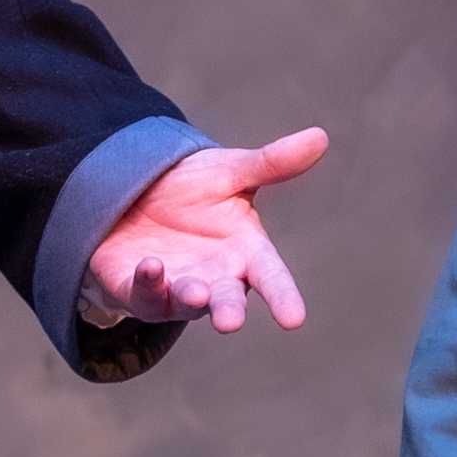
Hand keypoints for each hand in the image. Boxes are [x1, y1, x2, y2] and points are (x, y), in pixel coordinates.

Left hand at [87, 127, 330, 333]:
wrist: (136, 193)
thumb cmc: (194, 188)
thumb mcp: (231, 171)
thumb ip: (271, 163)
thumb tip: (320, 135)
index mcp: (246, 253)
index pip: (271, 278)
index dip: (283, 297)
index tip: (294, 319)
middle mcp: (215, 278)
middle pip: (227, 300)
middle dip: (229, 310)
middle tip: (230, 321)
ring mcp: (176, 289)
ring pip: (184, 304)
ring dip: (190, 299)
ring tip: (196, 292)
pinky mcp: (138, 291)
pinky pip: (142, 295)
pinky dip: (147, 284)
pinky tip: (150, 264)